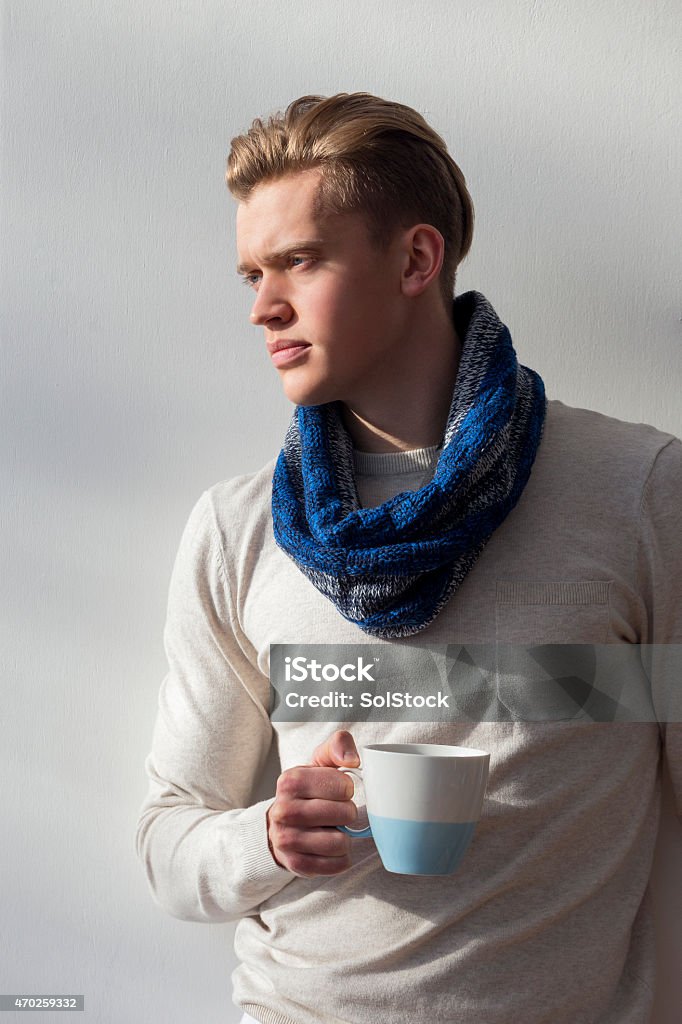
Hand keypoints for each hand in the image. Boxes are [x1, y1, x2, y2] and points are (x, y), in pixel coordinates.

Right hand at [266, 730, 360, 876]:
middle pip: (344, 814)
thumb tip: (353, 760)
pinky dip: (340, 858)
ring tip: (334, 830)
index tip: (339, 790)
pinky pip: (335, 865)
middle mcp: (284, 810)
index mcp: (291, 781)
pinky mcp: (295, 864)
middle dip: (348, 813)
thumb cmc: (309, 790)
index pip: (343, 785)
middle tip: (338, 812)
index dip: (348, 788)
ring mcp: (286, 839)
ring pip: (340, 842)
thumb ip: (338, 746)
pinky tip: (331, 848)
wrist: (280, 824)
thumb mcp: (320, 762)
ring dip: (345, 837)